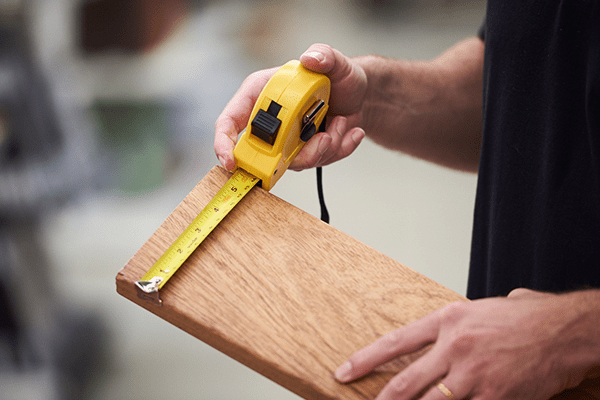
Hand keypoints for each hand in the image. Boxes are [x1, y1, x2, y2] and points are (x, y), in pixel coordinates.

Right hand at [214, 44, 366, 170]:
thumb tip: (308, 59)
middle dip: (297, 151)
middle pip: (265, 152)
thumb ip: (323, 54)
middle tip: (323, 137)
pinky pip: (319, 161)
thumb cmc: (340, 76)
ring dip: (324, 146)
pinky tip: (351, 131)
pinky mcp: (307, 151)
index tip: (231, 162)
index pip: (231, 120)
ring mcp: (288, 139)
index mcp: (263, 93)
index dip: (224, 143)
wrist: (361, 95)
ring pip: (295, 161)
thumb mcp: (335, 61)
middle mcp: (271, 120)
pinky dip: (339, 148)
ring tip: (339, 122)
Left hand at [334, 289, 598, 399]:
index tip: (343, 372)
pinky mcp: (494, 397)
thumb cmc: (526, 317)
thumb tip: (447, 335)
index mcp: (447, 320)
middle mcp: (454, 348)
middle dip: (380, 399)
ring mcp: (473, 375)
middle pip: (405, 381)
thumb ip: (457, 324)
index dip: (364, 360)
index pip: (395, 342)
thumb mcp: (482, 308)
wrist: (563, 329)